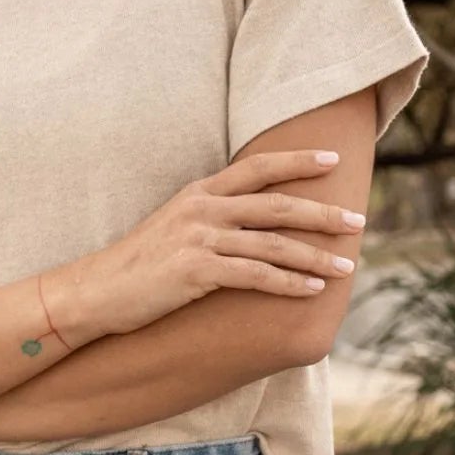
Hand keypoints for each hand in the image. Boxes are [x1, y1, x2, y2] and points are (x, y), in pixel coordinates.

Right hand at [42, 149, 366, 340]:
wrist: (95, 292)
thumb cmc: (134, 268)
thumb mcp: (171, 229)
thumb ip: (207, 219)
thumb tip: (243, 226)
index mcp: (199, 193)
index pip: (258, 168)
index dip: (298, 163)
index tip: (333, 162)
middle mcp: (203, 209)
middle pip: (278, 204)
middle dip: (323, 213)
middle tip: (358, 221)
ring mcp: (200, 238)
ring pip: (273, 242)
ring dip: (315, 255)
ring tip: (346, 265)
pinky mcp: (197, 271)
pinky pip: (255, 274)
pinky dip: (288, 282)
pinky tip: (312, 290)